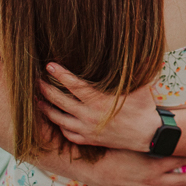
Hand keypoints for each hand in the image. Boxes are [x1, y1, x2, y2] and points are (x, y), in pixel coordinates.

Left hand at [40, 63, 158, 151]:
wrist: (149, 135)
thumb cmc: (144, 107)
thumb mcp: (138, 84)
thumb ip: (129, 68)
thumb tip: (132, 46)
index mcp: (98, 100)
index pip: (72, 85)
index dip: (59, 74)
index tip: (49, 65)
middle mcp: (89, 116)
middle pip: (59, 101)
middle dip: (45, 89)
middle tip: (36, 80)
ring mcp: (87, 130)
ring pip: (59, 119)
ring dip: (46, 108)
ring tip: (38, 100)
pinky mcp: (90, 140)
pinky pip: (68, 133)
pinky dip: (59, 125)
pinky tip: (56, 119)